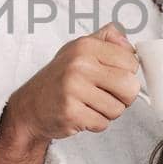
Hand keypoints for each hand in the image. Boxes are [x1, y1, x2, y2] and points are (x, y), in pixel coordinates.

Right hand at [1, 24, 141, 146]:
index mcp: (85, 46)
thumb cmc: (59, 79)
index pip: (131, 61)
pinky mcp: (70, 113)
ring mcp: (73, 89)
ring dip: (108, 112)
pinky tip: (82, 114)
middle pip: (130, 86)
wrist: (31, 106)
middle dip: (124, 96)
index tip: (114, 76)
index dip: (128, 73)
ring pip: (118, 108)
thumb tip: (130, 45)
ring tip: (90, 104)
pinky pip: (102, 123)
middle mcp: (79, 65)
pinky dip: (96, 123)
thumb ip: (107, 40)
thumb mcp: (79, 49)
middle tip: (108, 94)